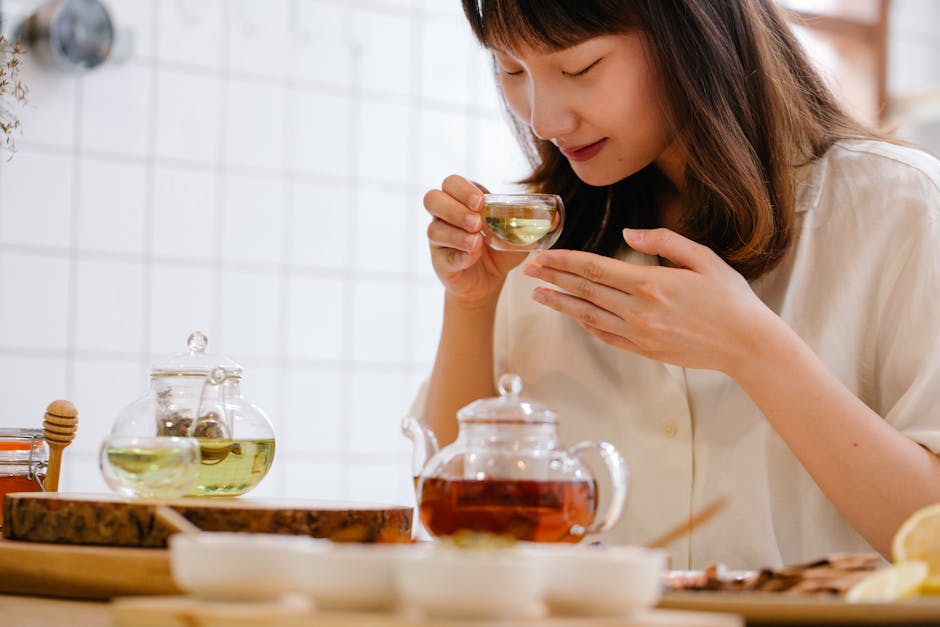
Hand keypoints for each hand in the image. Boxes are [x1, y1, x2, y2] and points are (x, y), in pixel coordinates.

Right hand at [424, 175, 527, 306]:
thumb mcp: (516, 233)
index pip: (451, 183)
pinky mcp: (440, 261)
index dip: (462, 189)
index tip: (481, 202)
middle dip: (455, 208)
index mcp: (462, 200)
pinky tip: (472, 257)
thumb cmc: (500, 249)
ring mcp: (439, 239)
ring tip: (477, 242)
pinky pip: (443, 256)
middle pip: (432, 199)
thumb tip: (553, 217)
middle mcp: (444, 216)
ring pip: (434, 229)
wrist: (490, 279)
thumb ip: (528, 222)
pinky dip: (460, 256)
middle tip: (476, 222)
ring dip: (457, 234)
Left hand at [522, 228, 778, 372]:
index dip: (564, 261)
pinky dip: (585, 324)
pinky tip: (572, 315)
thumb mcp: (704, 259)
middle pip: (585, 291)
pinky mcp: (644, 350)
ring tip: (539, 295)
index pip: (595, 269)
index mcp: (651, 284)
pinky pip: (606, 336)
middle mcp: (639, 310)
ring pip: (589, 316)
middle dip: (553, 279)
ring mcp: (639, 334)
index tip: (542, 256)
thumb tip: (629, 234)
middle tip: (528, 271)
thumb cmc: (730, 299)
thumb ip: (664, 242)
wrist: (747, 345)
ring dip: (561, 304)